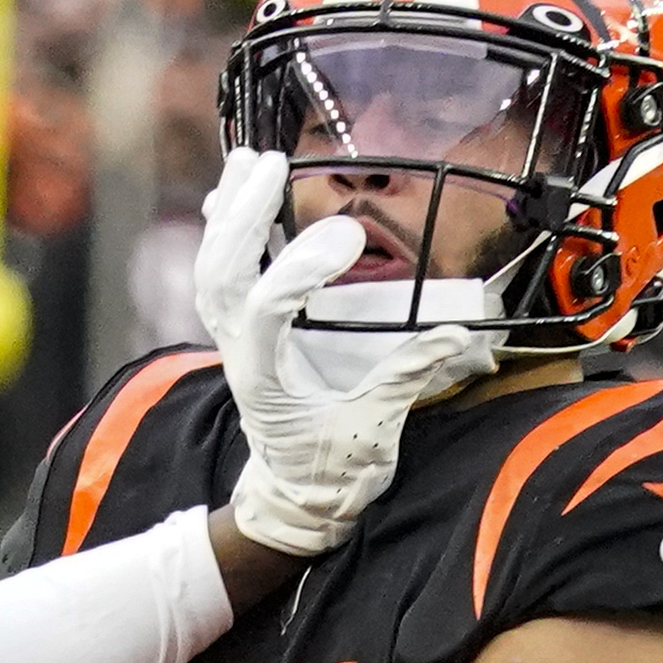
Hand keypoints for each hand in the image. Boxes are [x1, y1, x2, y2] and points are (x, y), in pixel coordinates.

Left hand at [199, 155, 501, 560]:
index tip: (349, 235)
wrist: (292, 503)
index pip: (265, 314)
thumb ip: (402, 381)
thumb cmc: (331, 476)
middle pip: (221, 277)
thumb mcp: (372, 435)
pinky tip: (231, 190)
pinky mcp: (240, 334)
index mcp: (266, 382)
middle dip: (244, 217)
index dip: (297, 270)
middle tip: (272, 164)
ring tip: (249, 159)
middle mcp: (238, 357)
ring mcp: (233, 343)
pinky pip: (221, 276)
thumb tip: (450, 335)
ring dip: (229, 214)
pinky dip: (225, 231)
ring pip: (213, 271)